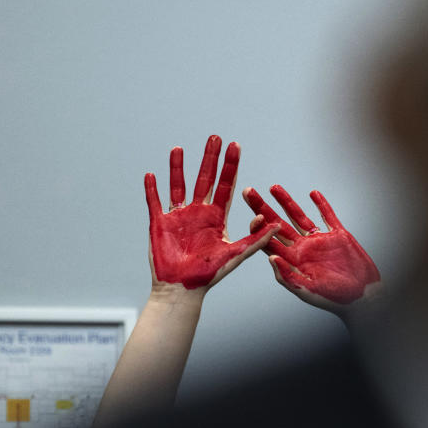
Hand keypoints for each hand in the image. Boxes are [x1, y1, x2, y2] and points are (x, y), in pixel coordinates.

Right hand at [144, 135, 277, 290]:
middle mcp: (198, 212)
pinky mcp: (160, 223)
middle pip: (205, 179)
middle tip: (215, 137)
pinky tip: (151, 174)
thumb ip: (255, 239)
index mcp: (217, 217)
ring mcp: (178, 216)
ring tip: (180, 148)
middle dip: (210, 158)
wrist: (183, 290)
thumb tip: (276, 224)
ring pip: (178, 185)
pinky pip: (155, 202)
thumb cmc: (210, 275)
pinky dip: (152, 189)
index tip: (235, 146)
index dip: (230, 166)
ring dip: (178, 167)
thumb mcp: (236, 254)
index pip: (225, 185)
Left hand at [242, 185, 380, 312]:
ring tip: (273, 187)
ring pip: (299, 216)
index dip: (258, 227)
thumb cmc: (334, 299)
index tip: (251, 215)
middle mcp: (303, 248)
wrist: (362, 296)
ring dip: (286, 202)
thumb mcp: (308, 291)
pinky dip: (321, 205)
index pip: (270, 241)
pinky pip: (327, 216)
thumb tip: (270, 259)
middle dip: (263, 208)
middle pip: (278, 224)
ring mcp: (319, 240)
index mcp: (293, 261)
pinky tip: (313, 193)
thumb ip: (289, 276)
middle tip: (248, 191)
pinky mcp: (337, 235)